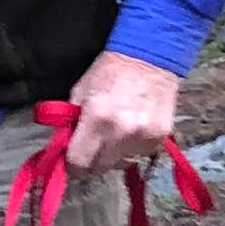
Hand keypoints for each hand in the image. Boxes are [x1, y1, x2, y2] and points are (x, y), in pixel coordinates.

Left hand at [63, 51, 180, 173]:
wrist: (150, 57)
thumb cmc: (110, 72)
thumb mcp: (80, 92)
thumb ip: (70, 122)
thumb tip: (63, 147)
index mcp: (97, 118)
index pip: (79, 162)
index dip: (72, 164)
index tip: (72, 160)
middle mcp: (122, 131)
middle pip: (100, 168)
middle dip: (91, 161)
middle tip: (91, 147)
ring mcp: (144, 136)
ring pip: (121, 164)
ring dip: (113, 156)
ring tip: (114, 134)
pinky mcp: (160, 137)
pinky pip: (140, 155)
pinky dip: (132, 148)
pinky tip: (131, 130)